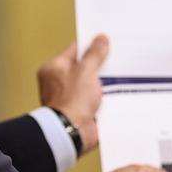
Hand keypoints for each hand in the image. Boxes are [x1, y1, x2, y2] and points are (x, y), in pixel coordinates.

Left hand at [38, 35, 108, 153]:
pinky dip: (103, 97)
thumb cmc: (71, 102)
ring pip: (90, 84)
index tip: (105, 42)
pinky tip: (114, 94)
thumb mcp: (86, 70)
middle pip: (83, 67)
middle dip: (99, 65)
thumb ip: (95, 54)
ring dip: (102, 83)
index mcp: (54, 69)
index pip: (74, 51)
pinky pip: (94, 99)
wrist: (72, 132)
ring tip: (117, 77)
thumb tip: (100, 40)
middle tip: (114, 59)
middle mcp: (59, 83)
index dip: (91, 46)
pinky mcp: (80, 110)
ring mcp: (70, 97)